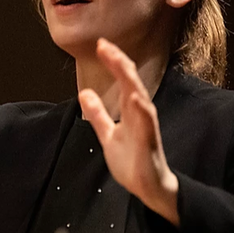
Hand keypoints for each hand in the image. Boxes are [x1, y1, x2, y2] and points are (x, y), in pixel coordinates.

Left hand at [79, 39, 179, 225]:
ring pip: (140, 98)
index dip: (113, 62)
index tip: (101, 44)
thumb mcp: (108, 135)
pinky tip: (136, 99)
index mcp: (131, 111)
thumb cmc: (132, 160)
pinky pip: (148, 125)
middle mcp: (140, 115)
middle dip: (119, 63)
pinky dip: (143, 111)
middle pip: (131, 83)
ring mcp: (146, 128)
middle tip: (105, 45)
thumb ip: (98, 115)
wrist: (148, 188)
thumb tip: (84, 94)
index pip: (122, 80)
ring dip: (131, 81)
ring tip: (120, 63)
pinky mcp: (149, 144)